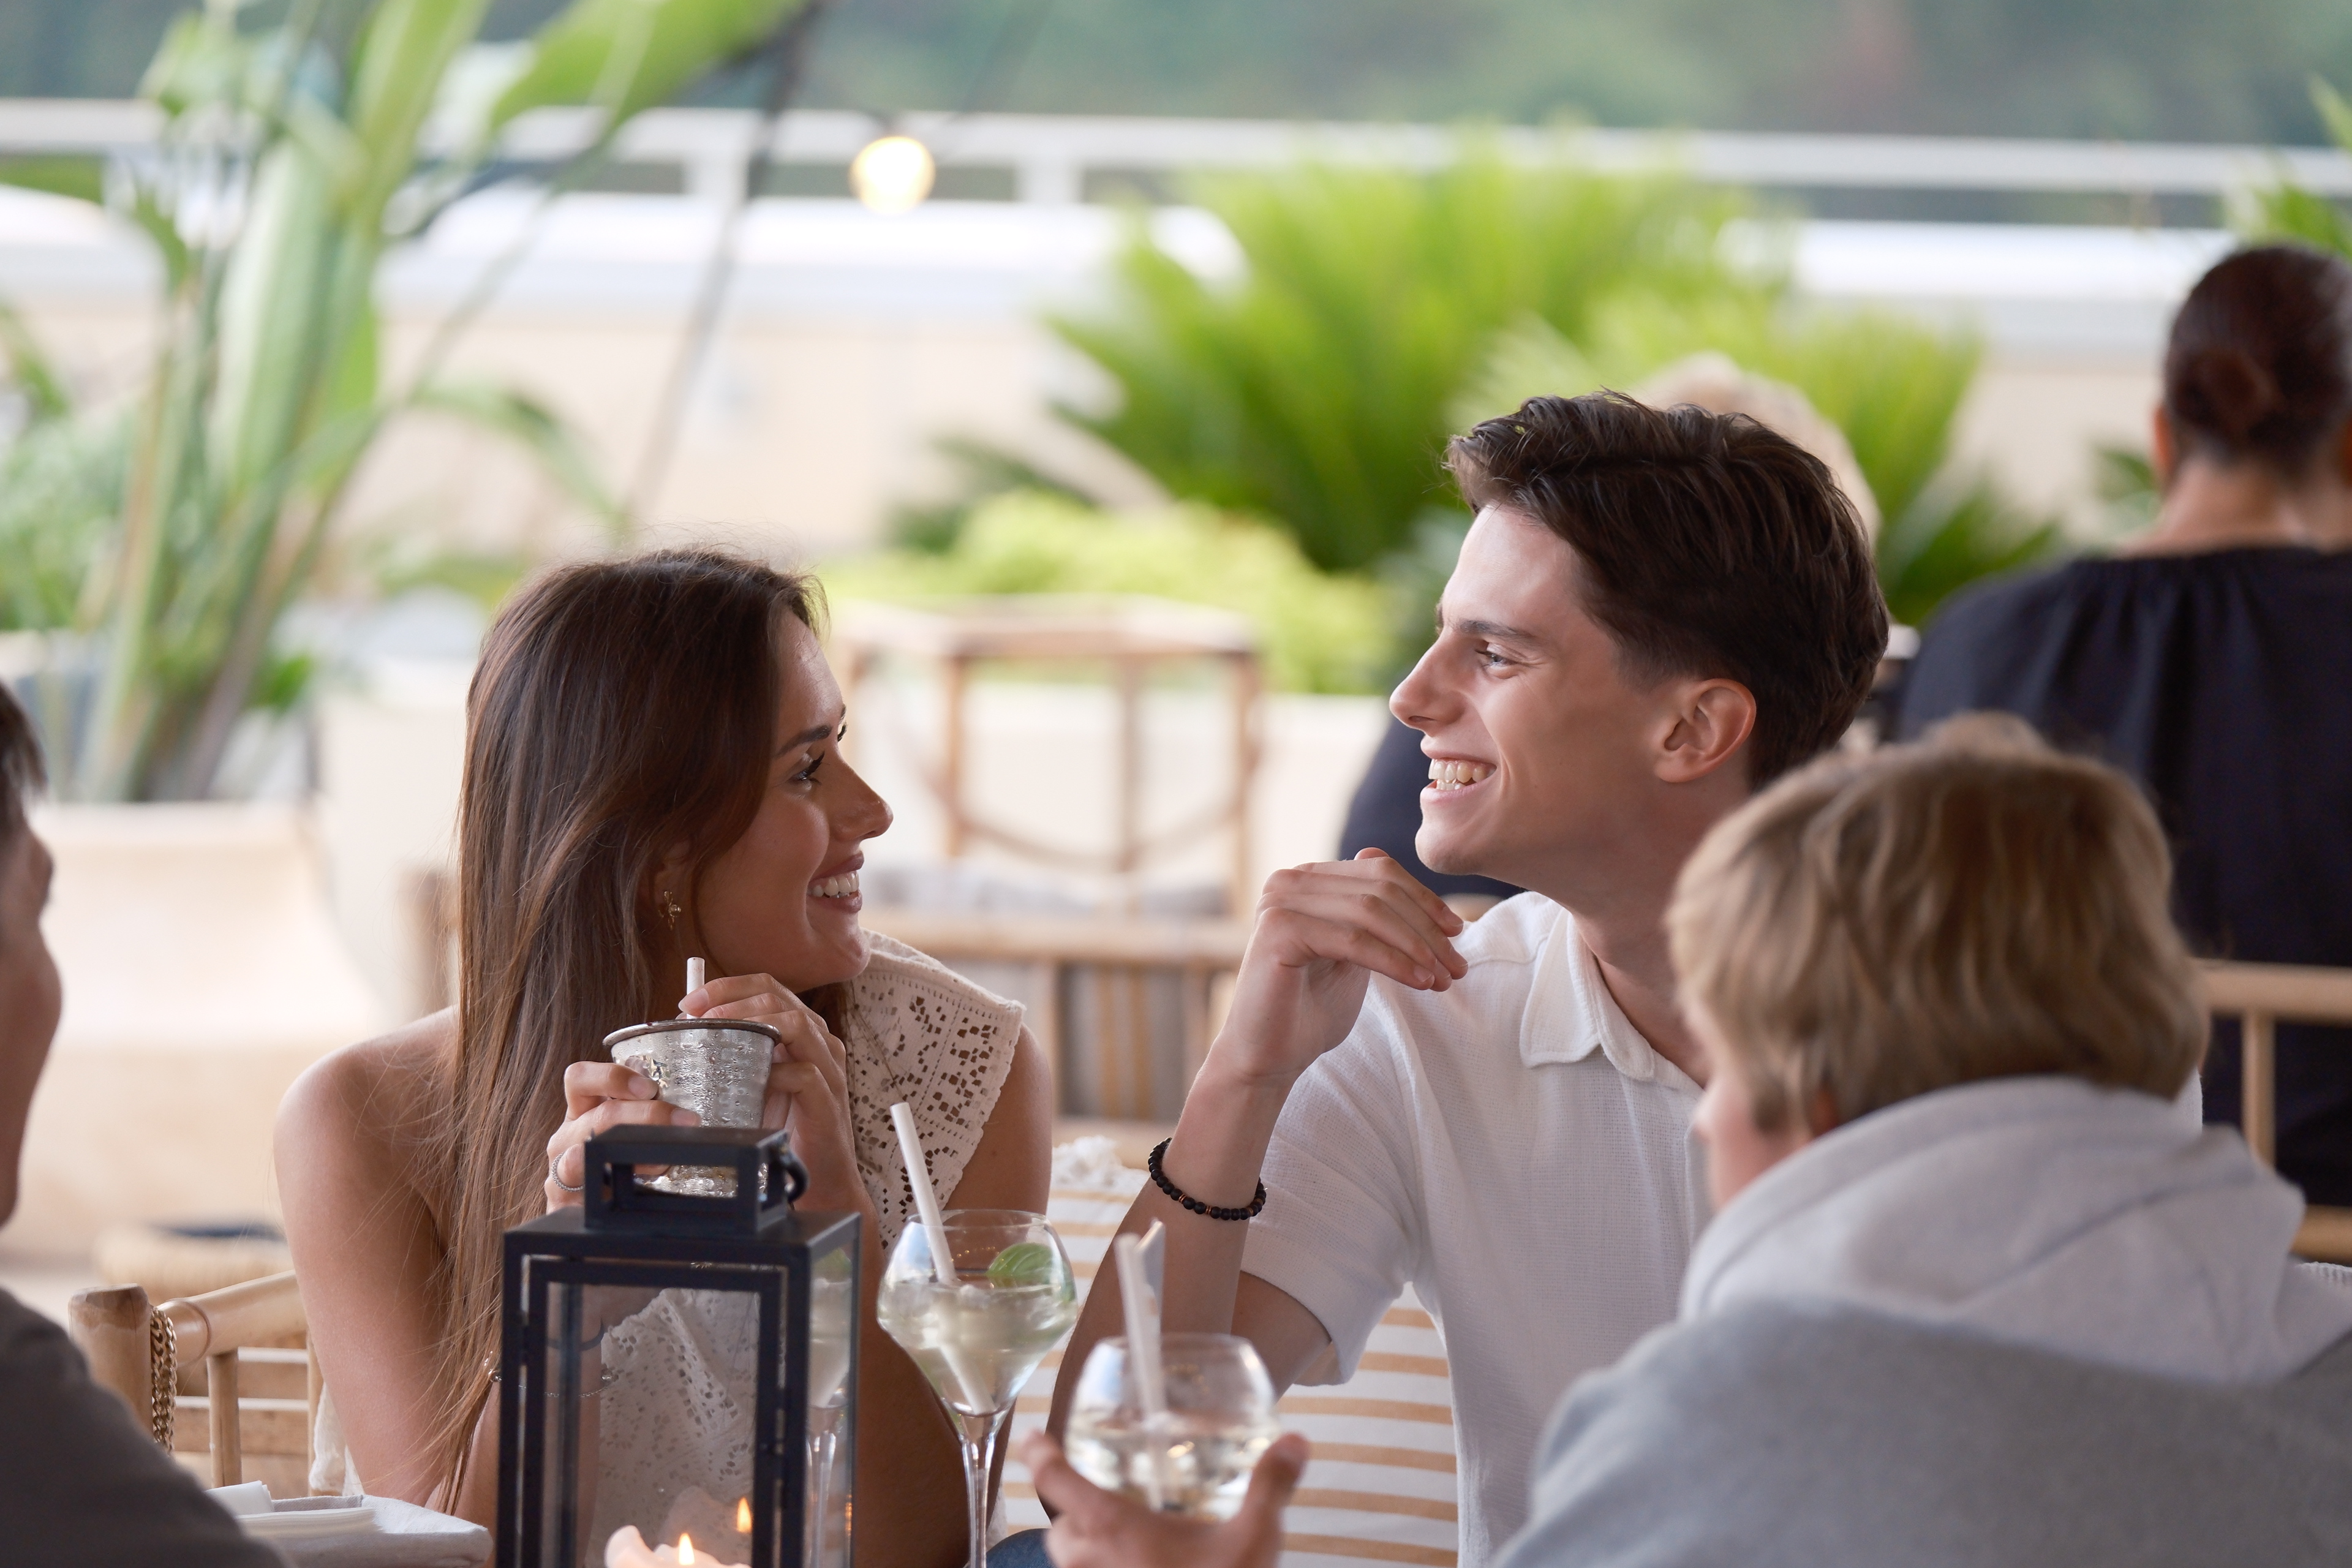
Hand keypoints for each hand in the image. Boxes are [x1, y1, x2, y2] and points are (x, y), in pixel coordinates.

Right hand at [544, 1062, 697, 1210]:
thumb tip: (668, 1096)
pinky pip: (579, 1193)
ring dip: (629, 1154)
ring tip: (663, 1161)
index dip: (612, 1077)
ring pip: (584, 1154)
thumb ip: (640, 1110)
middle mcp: (566, 1136)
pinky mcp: (562, 1202)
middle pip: (601, 1116)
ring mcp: (560, 1170)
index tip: (649, 1087)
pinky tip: (629, 1190)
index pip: (580, 1079)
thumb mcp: (623, 1132)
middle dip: (647, 1115)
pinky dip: (604, 1191)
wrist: (585, 1213)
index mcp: (580, 1112)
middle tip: (684, 1121)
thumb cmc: (608, 1166)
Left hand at [682, 972, 871, 1218]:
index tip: (688, 1003)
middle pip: (779, 997)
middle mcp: (820, 1042)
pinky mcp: (828, 1100)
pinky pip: (806, 1074)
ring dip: (754, 1023)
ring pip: (798, 1024)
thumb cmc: (784, 1128)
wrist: (819, 1178)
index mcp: (802, 1032)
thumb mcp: (755, 1082)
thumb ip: (737, 1055)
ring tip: (720, 1033)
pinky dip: (776, 1073)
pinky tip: (754, 1082)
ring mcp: (828, 1069)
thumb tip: (686, 1036)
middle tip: (697, 1016)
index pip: (767, 988)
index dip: (726, 987)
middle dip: (733, 1000)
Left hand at [1019, 1431, 1307, 1567]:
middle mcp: (1090, 1563)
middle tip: (1103, 1501)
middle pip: (1059, 1529)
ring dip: (1086, 1551)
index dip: (1039, 1455)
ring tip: (1124, 1543)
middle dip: (1073, 1513)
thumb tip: (1295, 1442)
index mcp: (1113, 1528)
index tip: (1032, 1439)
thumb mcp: (1255, 1539)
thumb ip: (1271, 1485)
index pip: (1056, 1481)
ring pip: (1069, 1565)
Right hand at [1207, 849, 1465, 1091]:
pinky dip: (1394, 961)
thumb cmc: (1312, 1009)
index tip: (1458, 934)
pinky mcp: (1278, 930)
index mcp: (1307, 879)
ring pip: (1371, 912)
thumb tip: (1403, 875)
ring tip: (1444, 979)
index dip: (1425, 900)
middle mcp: (1288, 880)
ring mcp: (1279, 902)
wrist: (1269, 1058)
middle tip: (1458, 967)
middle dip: (1428, 929)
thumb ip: (1373, 916)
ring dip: (1417, 947)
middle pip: (1380, 889)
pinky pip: (1353, 940)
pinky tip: (1421, 983)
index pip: (1380, 872)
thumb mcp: (1354, 952)